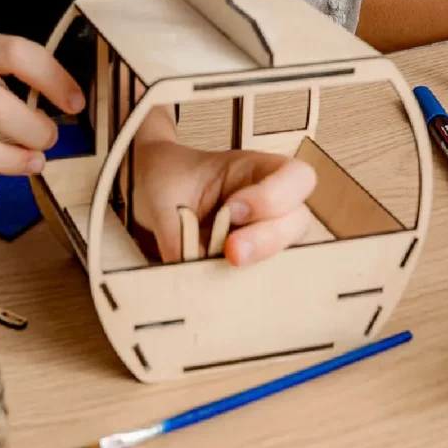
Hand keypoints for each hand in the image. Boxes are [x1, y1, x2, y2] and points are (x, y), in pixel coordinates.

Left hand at [129, 139, 316, 265]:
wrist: (149, 188)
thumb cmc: (165, 179)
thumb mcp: (164, 197)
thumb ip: (178, 233)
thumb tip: (187, 273)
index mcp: (254, 168)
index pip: (297, 177)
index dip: (275, 196)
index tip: (233, 210)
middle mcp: (269, 200)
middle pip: (299, 220)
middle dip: (268, 238)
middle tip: (231, 251)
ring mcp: (264, 230)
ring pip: (288, 250)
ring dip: (260, 260)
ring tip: (223, 263)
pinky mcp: (251, 258)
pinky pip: (265, 273)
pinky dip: (248, 279)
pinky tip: (221, 279)